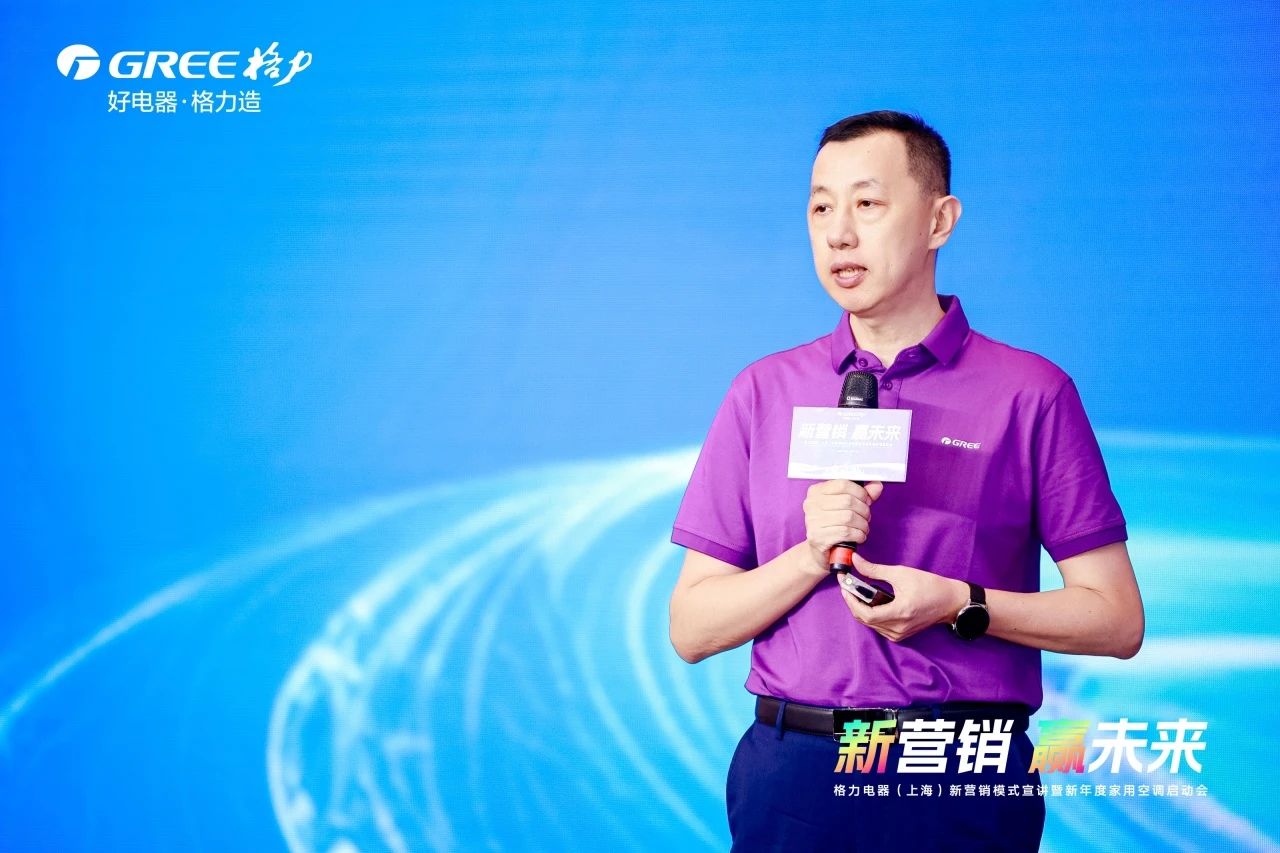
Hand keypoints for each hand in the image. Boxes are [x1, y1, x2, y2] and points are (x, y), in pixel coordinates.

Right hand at [801, 480, 883, 574]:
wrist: (821, 552)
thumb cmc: (835, 526)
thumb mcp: (848, 506)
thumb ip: (862, 494)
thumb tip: (877, 485)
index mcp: (816, 492)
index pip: (843, 484)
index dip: (860, 493)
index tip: (866, 500)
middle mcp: (811, 504)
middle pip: (848, 501)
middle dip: (864, 510)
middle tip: (865, 517)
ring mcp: (812, 521)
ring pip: (849, 517)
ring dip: (862, 524)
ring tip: (863, 528)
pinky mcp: (818, 538)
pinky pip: (846, 532)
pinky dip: (858, 535)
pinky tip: (859, 537)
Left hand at [839, 552, 968, 641]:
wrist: (950, 601)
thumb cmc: (930, 585)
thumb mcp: (901, 573)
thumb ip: (875, 569)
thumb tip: (855, 561)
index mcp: (899, 612)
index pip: (865, 614)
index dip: (851, 600)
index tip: (844, 586)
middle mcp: (898, 628)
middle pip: (865, 620)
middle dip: (853, 603)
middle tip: (847, 586)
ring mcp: (900, 634)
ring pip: (871, 624)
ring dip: (861, 609)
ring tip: (856, 592)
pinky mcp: (901, 634)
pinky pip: (879, 627)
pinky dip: (871, 615)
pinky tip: (869, 601)